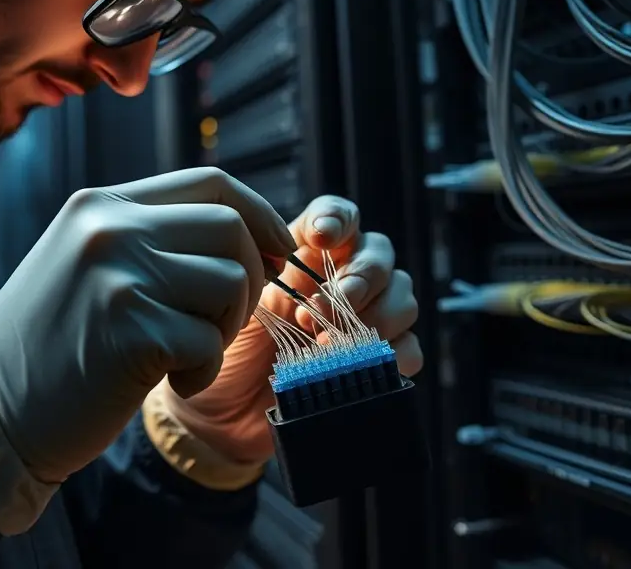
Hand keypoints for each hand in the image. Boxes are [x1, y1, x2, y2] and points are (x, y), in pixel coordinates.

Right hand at [0, 167, 296, 483]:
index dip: (260, 215)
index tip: (280, 251)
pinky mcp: (130, 331)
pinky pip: (208, 342)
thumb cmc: (52, 342)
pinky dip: (201, 371)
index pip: (211, 183)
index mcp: (101, 204)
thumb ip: (152, 235)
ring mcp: (117, 276)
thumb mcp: (89, 261)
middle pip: (231, 230)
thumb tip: (247, 233)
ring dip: (223, 328)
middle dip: (249, 278)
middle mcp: (109, 228)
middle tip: (217, 321)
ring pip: (230, 282)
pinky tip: (165, 380)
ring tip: (182, 352)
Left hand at [163, 195, 422, 464]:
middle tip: (332, 299)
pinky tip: (352, 363)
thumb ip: (265, 267)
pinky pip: (409, 349)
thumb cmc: (224, 348)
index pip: (341, 216)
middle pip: (380, 254)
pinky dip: (388, 353)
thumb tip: (298, 252)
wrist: (221, 414)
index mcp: (308, 255)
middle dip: (361, 274)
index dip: (339, 218)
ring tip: (326, 340)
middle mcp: (342, 281)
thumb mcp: (236, 300)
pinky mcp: (376, 366)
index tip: (320, 236)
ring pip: (403, 297)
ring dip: (374, 314)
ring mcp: (364, 322)